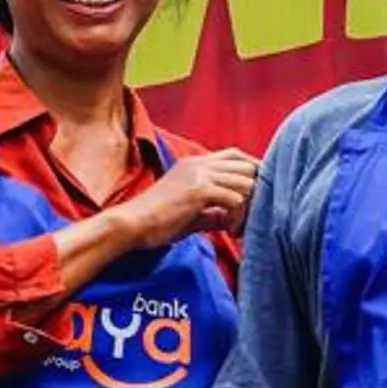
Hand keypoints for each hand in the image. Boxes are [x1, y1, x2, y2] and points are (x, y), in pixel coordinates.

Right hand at [119, 149, 258, 247]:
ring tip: (236, 228)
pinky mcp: (199, 190)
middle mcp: (199, 164)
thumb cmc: (156, 223)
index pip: (236, 155)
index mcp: (194, 164)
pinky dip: (238, 217)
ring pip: (246, 182)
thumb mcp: (190, 214)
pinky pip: (236, 199)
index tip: (255, 199)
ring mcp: (199, 174)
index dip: (252, 173)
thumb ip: (213, 213)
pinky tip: (229, 231)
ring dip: (248, 208)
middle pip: (247, 166)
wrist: (131, 225)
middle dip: (255, 192)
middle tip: (248, 217)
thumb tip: (232, 220)